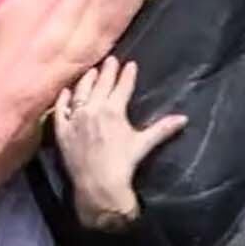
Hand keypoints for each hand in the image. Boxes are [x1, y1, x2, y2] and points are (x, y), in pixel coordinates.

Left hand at [55, 57, 188, 231]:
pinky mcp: (62, 130)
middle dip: (107, 71)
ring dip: (86, 80)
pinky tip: (66, 92)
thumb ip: (162, 128)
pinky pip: (60, 110)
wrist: (99, 185)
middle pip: (101, 84)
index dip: (127, 74)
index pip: (122, 87)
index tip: (131, 64)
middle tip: (110, 59)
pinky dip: (64, 99)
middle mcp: (93, 109)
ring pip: (80, 92)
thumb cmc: (123, 164)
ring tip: (91, 71)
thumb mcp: (143, 143)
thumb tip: (184, 118)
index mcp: (114, 110)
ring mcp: (75, 118)